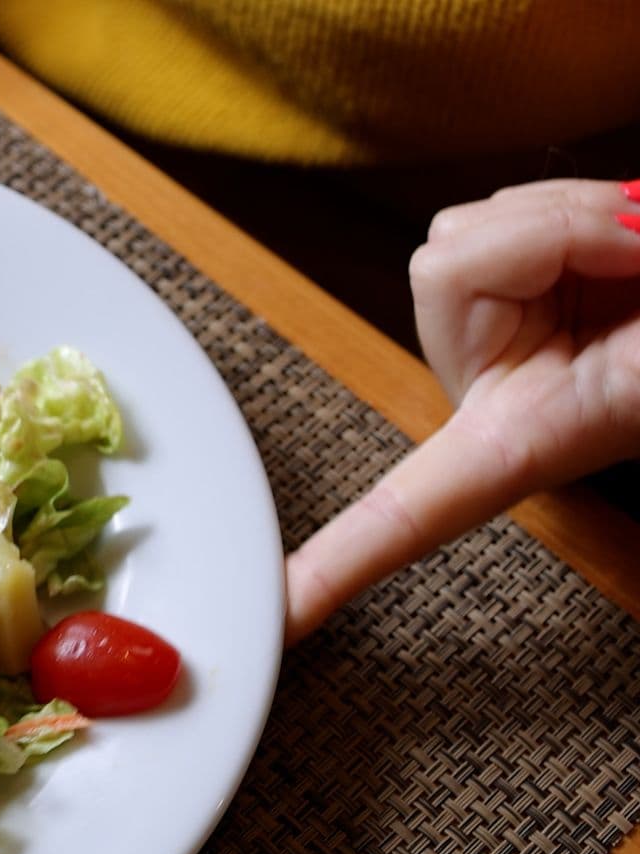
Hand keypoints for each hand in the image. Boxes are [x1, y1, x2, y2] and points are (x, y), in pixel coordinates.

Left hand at [285, 179, 639, 642]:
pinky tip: (625, 240)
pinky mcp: (509, 276)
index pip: (413, 513)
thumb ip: (630, 330)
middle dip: (556, 237)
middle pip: (443, 268)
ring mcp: (497, 332)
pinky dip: (575, 204)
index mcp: (520, 444)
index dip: (344, 563)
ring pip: (473, 226)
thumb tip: (628, 236)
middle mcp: (492, 389)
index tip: (283, 614)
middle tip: (638, 260)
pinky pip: (504, 207)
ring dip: (579, 219)